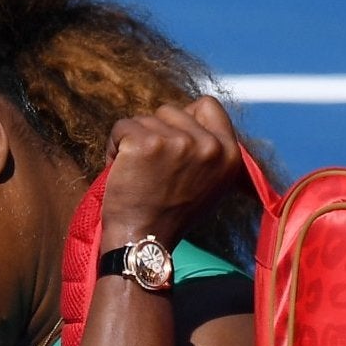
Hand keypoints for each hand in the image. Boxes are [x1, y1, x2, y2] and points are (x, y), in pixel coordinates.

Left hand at [99, 96, 246, 248]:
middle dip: (156, 132)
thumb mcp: (208, 183)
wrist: (144, 241)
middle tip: (153, 169)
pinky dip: (115, 146)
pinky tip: (121, 171)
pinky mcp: (147, 143)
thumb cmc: (170, 214)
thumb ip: (208, 150)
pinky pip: (122, 126)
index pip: (208, 105)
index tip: (174, 144)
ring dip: (135, 141)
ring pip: (145, 118)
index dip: (185, 119)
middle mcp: (209, 146)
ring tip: (138, 174)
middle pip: (172, 110)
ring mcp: (179, 143)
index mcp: (230, 155)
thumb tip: (194, 115)